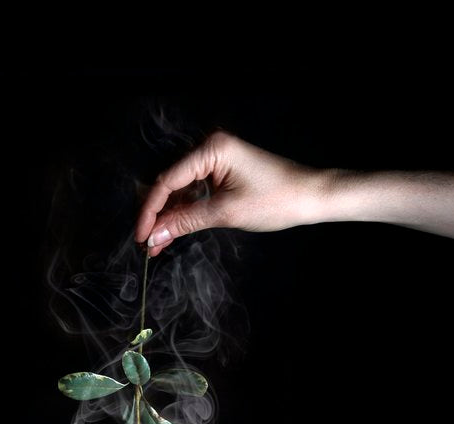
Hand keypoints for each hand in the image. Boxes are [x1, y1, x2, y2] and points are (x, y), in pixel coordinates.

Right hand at [135, 131, 334, 255]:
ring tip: (157, 245)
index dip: (150, 210)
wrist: (312, 197)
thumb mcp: (226, 212)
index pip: (167, 181)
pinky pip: (195, 192)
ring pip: (180, 191)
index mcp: (211, 149)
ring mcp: (216, 161)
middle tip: (147, 244)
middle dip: (157, 215)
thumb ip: (186, 221)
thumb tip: (154, 235)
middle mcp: (210, 149)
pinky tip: (174, 232)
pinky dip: (184, 213)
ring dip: (169, 217)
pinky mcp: (222, 173)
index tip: (141, 236)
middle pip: (170, 184)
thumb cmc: (277, 199)